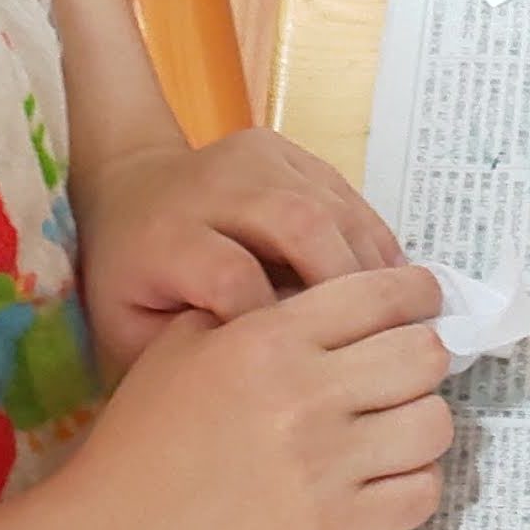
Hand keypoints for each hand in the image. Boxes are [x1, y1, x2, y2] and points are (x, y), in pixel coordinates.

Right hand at [45, 262, 452, 529]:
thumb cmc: (138, 440)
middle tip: (403, 370)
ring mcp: (327, 467)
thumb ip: (252, 308)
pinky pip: (422, 494)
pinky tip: (386, 479)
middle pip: (425, 355)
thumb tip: (324, 296)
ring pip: (434, 424)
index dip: (416, 294)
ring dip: (421, 421)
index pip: (384, 294)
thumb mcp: (180, 346)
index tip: (419, 303)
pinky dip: (414, 483)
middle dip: (423, 356)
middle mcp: (308, 394)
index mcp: (268, 338)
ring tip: (395, 427)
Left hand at [75, 126, 402, 368]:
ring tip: (399, 319)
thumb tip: (264, 379)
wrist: (129, 189)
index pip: (233, 275)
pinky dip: (373, 241)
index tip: (308, 369)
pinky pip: (346, 194)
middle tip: (380, 343)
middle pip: (297, 225)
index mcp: (165, 236)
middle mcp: (213, 186)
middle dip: (345, 286)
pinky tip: (390, 284)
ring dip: (371, 266)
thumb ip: (190, 355)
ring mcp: (255, 159)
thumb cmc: (132, 278)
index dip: (276, 323)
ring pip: (331, 206)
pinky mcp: (286, 150)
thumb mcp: (132, 330)